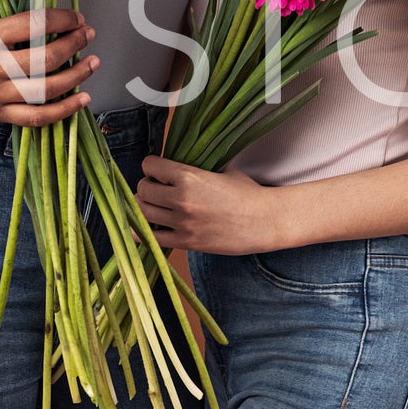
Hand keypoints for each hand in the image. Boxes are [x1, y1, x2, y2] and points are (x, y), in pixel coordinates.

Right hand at [0, 8, 98, 126]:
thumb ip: (12, 21)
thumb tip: (51, 18)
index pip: (34, 25)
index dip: (62, 19)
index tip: (76, 17)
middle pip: (45, 58)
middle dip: (74, 43)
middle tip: (88, 34)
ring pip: (46, 89)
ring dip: (77, 75)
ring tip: (93, 63)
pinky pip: (37, 117)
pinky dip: (64, 110)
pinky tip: (82, 99)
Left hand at [137, 155, 276, 254]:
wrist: (265, 221)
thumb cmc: (247, 193)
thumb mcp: (222, 170)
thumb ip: (196, 169)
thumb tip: (176, 166)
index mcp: (190, 177)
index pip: (150, 166)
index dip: (151, 166)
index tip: (157, 170)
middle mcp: (182, 199)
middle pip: (142, 190)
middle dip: (145, 186)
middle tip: (155, 187)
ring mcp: (183, 223)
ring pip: (142, 212)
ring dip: (144, 206)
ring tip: (154, 204)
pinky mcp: (186, 242)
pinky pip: (151, 238)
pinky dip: (143, 231)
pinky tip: (146, 226)